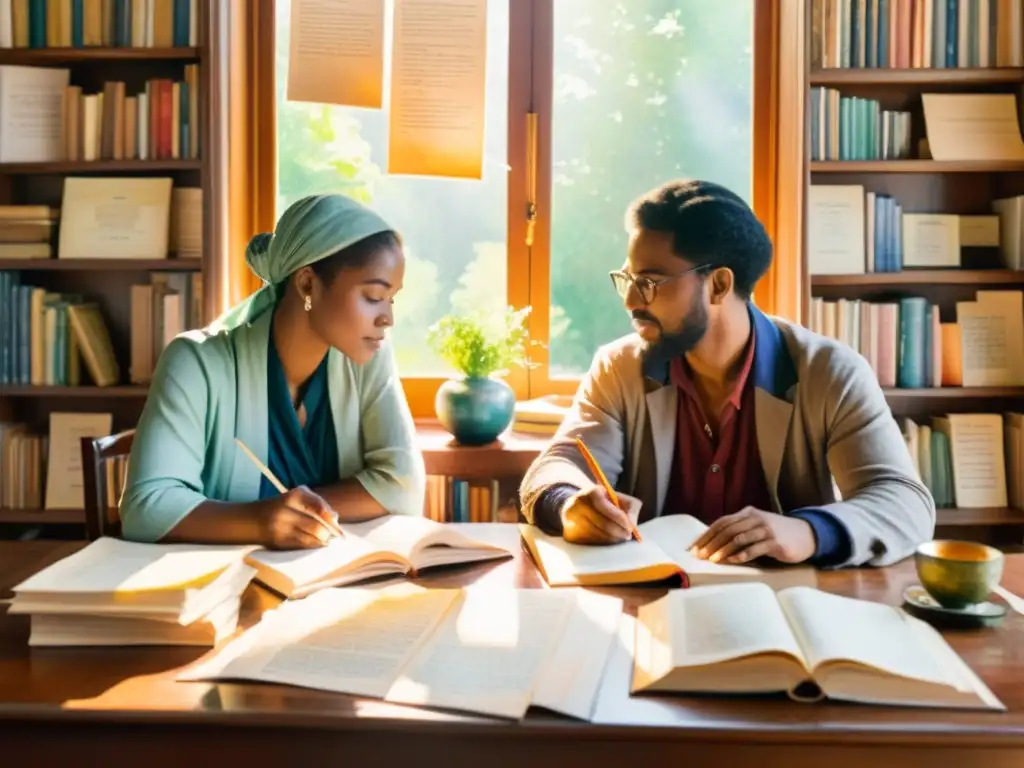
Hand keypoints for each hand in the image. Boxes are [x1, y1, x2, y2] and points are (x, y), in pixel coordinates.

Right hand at [257, 485, 340, 549]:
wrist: (251, 520)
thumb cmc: (281, 507)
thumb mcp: (295, 498)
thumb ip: (315, 504)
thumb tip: (336, 518)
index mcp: (293, 495)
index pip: (319, 507)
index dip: (331, 517)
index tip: (338, 524)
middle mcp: (286, 509)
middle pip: (316, 524)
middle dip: (329, 532)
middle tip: (336, 536)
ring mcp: (281, 526)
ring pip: (310, 536)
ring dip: (323, 540)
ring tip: (327, 540)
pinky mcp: (278, 540)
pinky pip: (302, 544)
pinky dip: (313, 545)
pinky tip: (317, 544)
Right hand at [560, 486, 637, 544]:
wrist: (577, 505)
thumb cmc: (604, 503)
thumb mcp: (619, 498)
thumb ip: (631, 508)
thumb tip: (632, 525)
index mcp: (591, 492)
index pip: (606, 508)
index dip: (620, 519)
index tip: (630, 528)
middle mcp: (578, 504)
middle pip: (602, 524)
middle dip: (619, 532)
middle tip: (627, 536)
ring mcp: (571, 519)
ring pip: (597, 535)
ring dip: (611, 539)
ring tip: (619, 537)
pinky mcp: (569, 532)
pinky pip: (589, 542)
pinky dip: (601, 542)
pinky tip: (606, 538)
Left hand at [689, 507, 815, 564]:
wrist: (806, 534)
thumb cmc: (776, 532)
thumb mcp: (757, 525)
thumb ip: (739, 529)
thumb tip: (712, 542)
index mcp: (748, 513)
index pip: (722, 522)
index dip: (706, 534)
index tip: (694, 547)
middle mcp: (755, 518)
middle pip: (727, 530)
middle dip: (711, 543)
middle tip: (700, 555)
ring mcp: (766, 530)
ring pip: (739, 538)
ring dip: (723, 550)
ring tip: (713, 560)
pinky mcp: (776, 543)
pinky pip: (755, 549)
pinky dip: (741, 555)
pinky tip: (732, 561)